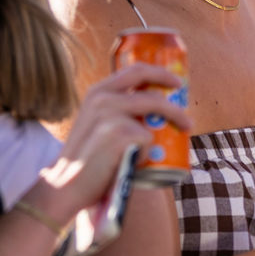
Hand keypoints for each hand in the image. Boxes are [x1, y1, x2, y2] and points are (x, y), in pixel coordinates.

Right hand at [40, 62, 192, 220]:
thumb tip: (156, 113)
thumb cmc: (87, 160)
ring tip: (179, 138)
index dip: (161, 73)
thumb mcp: (97, 125)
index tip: (177, 83)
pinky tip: (134, 163)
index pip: (136, 70)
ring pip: (156, 113)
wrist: (66, 184)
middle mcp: (104, 97)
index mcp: (98, 92)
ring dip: (173, 123)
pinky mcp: (120, 134)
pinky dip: (148, 153)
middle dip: (175, 105)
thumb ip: (117, 113)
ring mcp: (111, 114)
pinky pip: (149, 140)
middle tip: (188, 119)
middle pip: (153, 93)